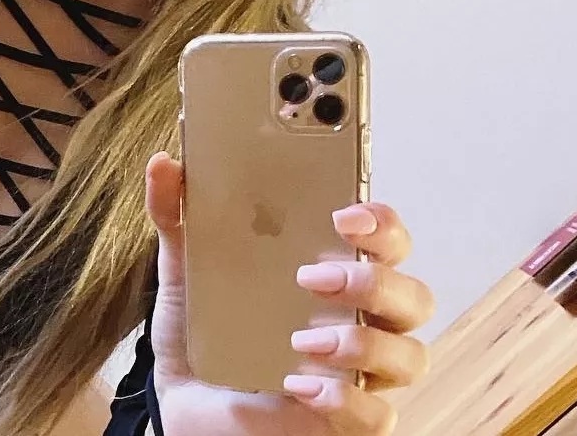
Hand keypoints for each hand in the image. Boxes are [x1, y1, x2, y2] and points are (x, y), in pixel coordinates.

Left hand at [144, 152, 433, 434]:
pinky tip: (299, 384)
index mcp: (332, 272)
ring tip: (301, 339)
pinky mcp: (345, 420)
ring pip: (407, 355)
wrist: (185, 402)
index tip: (344, 215)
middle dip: (373, 281)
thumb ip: (177, 216)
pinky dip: (343, 398)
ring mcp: (357, 372)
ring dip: (359, 342)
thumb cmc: (203, 335)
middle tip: (311, 276)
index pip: (385, 240)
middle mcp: (356, 320)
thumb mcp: (184, 272)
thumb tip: (164, 166)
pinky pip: (374, 415)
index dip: (381, 224)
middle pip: (412, 295)